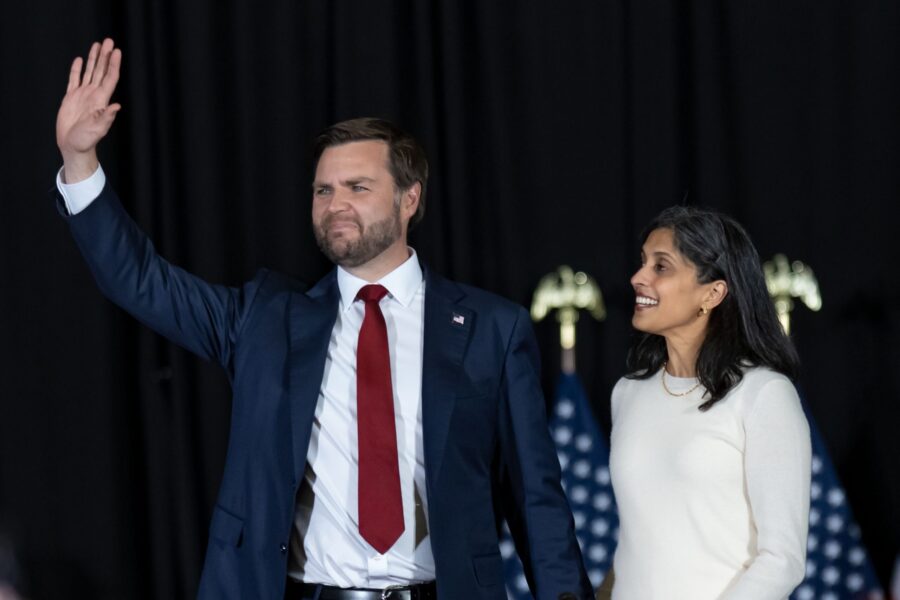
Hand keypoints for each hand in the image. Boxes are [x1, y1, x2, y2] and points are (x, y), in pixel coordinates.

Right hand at [56, 38, 121, 182]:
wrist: (72, 146)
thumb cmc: (86, 141)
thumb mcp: (97, 130)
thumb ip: (105, 118)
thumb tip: (116, 106)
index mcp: (100, 100)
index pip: (109, 78)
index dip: (113, 65)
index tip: (117, 51)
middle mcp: (93, 95)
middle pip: (101, 71)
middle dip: (105, 56)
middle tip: (109, 41)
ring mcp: (82, 95)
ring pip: (90, 72)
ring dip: (94, 59)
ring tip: (98, 45)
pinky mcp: (71, 98)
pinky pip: (74, 80)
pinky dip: (77, 70)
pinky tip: (80, 60)